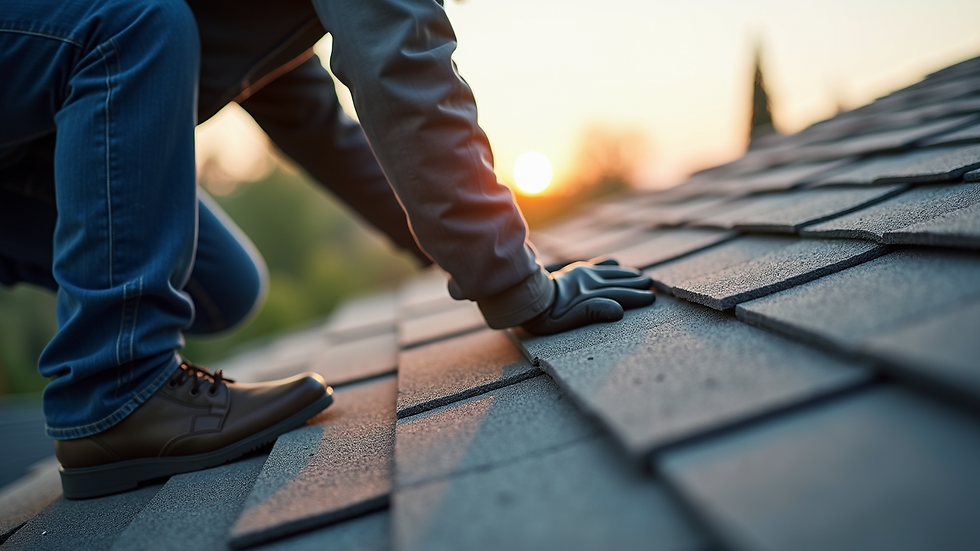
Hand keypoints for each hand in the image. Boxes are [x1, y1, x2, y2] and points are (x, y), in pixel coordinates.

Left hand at [520, 260, 654, 335]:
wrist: (527, 296)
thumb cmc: (547, 315)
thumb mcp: (570, 319)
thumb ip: (595, 313)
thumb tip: (619, 311)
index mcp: (592, 295)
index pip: (620, 296)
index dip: (637, 298)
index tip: (652, 298)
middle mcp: (590, 282)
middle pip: (619, 283)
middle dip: (636, 284)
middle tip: (651, 285)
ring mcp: (583, 274)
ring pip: (611, 273)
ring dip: (626, 274)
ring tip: (639, 276)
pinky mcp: (575, 270)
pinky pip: (597, 265)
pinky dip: (609, 264)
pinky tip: (614, 263)